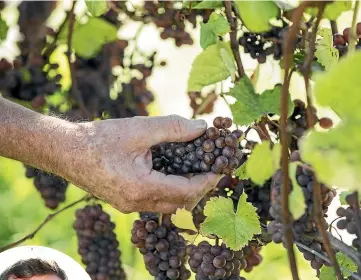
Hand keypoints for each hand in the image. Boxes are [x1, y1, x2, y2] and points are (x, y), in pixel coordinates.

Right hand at [63, 115, 221, 213]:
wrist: (66, 151)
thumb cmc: (99, 139)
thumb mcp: (139, 128)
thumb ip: (173, 127)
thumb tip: (202, 126)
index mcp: (141, 188)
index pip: (187, 192)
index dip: (207, 181)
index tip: (220, 169)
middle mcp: (136, 203)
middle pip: (180, 203)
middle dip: (199, 188)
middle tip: (210, 170)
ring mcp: (129, 205)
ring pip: (167, 205)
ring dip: (184, 190)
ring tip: (194, 170)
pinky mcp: (124, 201)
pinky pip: (154, 201)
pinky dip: (169, 189)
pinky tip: (171, 172)